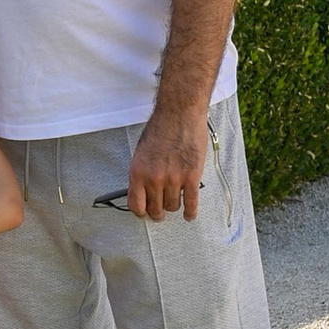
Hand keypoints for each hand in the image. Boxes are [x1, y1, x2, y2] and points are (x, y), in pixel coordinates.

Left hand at [128, 102, 207, 221]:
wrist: (180, 113)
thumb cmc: (161, 128)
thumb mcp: (142, 152)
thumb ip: (142, 173)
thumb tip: (145, 192)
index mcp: (138, 172)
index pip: (136, 204)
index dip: (141, 212)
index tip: (145, 213)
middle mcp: (154, 178)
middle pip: (155, 209)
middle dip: (158, 214)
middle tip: (160, 213)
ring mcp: (174, 179)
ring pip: (173, 206)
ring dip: (174, 207)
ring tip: (176, 204)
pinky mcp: (192, 177)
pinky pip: (191, 203)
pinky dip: (190, 212)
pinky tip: (190, 215)